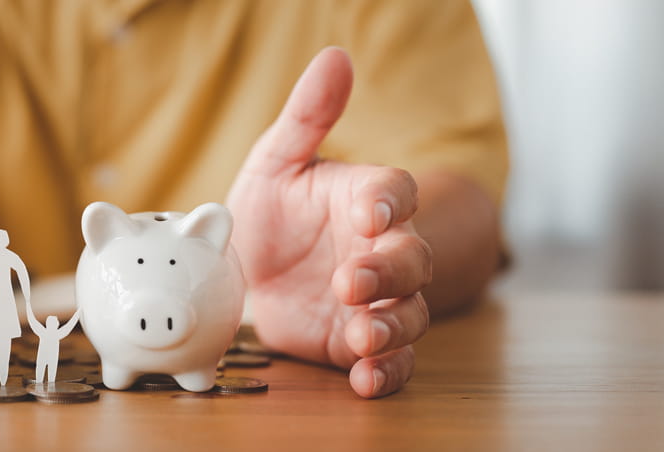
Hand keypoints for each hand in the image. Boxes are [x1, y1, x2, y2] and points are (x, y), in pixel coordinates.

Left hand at [227, 48, 430, 397]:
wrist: (251, 272)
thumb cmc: (272, 210)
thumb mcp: (276, 161)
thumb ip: (307, 115)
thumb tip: (334, 58)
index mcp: (366, 199)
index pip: (397, 191)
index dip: (391, 199)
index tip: (372, 209)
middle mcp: (382, 249)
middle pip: (412, 258)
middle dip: (388, 271)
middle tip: (350, 281)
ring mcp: (378, 300)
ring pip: (409, 314)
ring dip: (392, 326)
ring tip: (363, 335)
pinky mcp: (361, 341)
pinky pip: (391, 360)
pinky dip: (385, 373)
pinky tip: (365, 380)